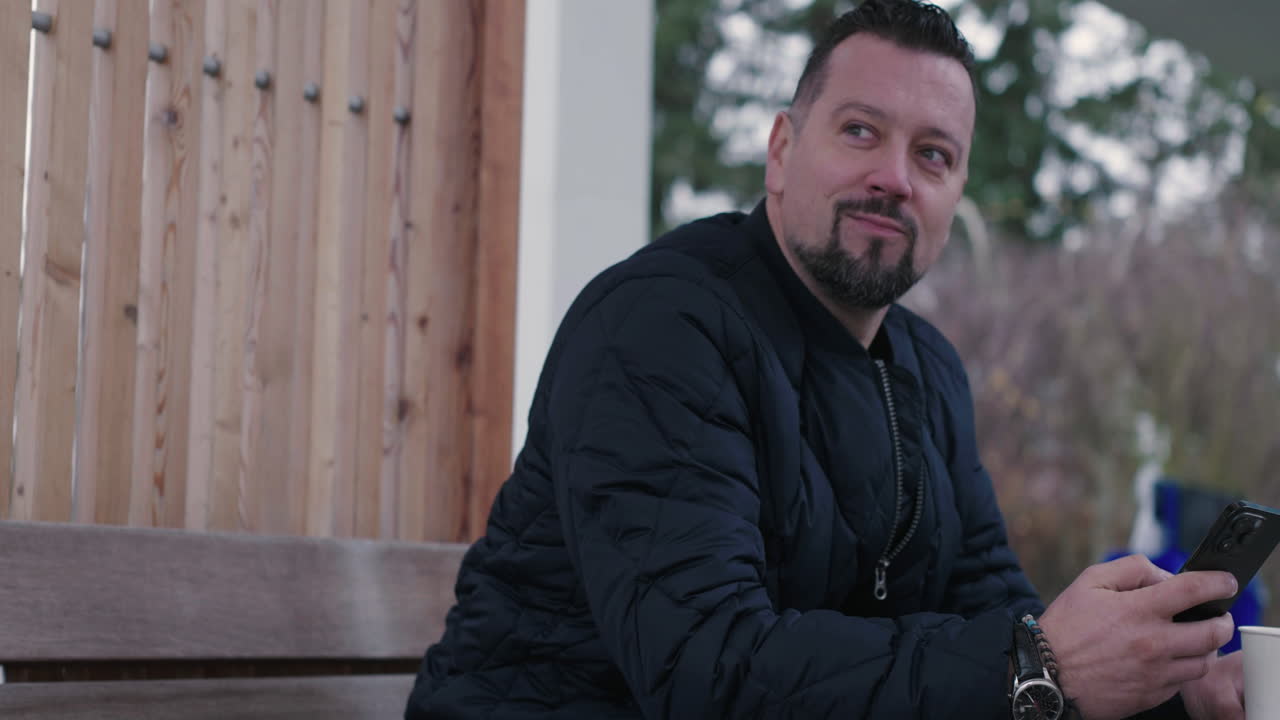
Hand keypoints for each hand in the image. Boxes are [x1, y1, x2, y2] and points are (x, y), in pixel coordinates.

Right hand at [1037, 555, 1236, 719]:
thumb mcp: (1088, 582)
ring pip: (1204, 660)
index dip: (1218, 582)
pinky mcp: (1152, 695)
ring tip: (1193, 638)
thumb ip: (1130, 569)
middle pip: (1214, 631)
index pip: (1193, 590)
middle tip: (1217, 614)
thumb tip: (1164, 576)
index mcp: (1137, 610)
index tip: (1225, 581)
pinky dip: (1183, 668)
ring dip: (1205, 646)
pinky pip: (1183, 682)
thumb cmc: (1064, 628)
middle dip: (1222, 619)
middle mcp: (1152, 642)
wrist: (1046, 675)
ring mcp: (1155, 672)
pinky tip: (1169, 658)